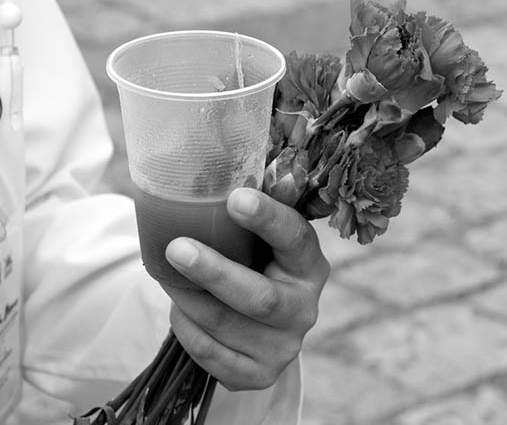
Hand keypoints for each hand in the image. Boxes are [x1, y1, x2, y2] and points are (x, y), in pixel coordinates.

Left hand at [163, 188, 329, 390]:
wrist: (261, 326)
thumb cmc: (254, 265)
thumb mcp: (260, 241)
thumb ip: (248, 212)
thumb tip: (211, 158)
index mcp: (310, 265)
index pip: (296, 239)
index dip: (268, 219)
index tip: (235, 198)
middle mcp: (306, 309)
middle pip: (260, 299)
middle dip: (215, 273)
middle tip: (176, 248)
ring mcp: (284, 347)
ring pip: (225, 326)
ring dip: (188, 299)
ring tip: (169, 275)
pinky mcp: (259, 374)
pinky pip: (210, 354)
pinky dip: (186, 328)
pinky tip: (181, 308)